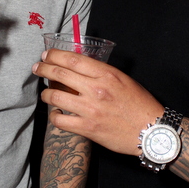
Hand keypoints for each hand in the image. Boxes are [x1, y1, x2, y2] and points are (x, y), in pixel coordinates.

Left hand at [32, 49, 162, 155]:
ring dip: (45, 94)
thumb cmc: (140, 104)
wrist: (151, 131)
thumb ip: (102, 74)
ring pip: (55, 97)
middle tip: (37, 68)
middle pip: (60, 75)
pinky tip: (56, 113)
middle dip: (44, 69)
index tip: (47, 56)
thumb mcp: (124, 80)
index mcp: (106, 75)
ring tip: (45, 94)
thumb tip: (81, 70)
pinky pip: (60, 121)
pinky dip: (54, 116)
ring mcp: (90, 110)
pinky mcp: (87, 128)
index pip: (73, 60)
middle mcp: (96, 90)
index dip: (55, 56)